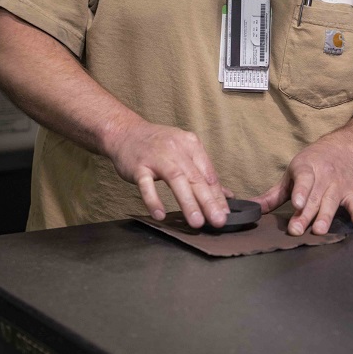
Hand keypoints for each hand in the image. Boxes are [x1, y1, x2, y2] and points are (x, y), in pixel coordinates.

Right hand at [109, 118, 230, 229]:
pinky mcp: (138, 166)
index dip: (218, 195)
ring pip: (175, 179)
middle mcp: (176, 149)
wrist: (125, 132)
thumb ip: (203, 173)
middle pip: (195, 177)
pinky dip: (153, 199)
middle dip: (209, 201)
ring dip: (188, 202)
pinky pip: (145, 184)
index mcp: (191, 144)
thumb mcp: (184, 151)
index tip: (226, 214)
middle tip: (218, 220)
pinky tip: (160, 215)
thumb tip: (227, 195)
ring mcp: (156, 157)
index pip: (208, 173)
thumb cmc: (158, 145)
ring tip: (197, 221)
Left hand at [251, 135, 352, 235]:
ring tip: (319, 230)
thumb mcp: (291, 174)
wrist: (342, 149)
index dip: (300, 192)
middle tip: (296, 230)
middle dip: (306, 214)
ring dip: (326, 216)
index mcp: (306, 168)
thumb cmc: (311, 164)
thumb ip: (274, 194)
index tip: (296, 204)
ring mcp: (339, 185)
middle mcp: (324, 176)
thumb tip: (252, 208)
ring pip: (332, 202)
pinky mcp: (352, 192)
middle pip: (314, 197)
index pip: (303, 180)